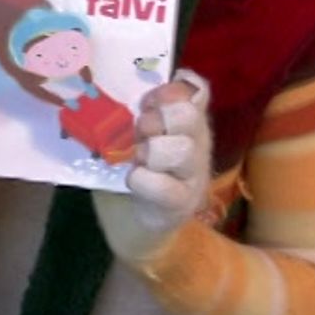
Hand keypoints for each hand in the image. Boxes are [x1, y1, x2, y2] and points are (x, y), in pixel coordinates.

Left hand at [111, 69, 212, 237]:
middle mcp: (197, 144)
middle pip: (187, 116)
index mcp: (187, 122)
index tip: (145, 102)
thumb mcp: (136, 135)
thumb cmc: (134, 169)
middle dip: (156, 119)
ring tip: (137, 159)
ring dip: (150, 151)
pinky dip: (141, 180)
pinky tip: (133, 181)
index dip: (169, 90)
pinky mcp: (182, 204)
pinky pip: (163, 186)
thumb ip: (137, 113)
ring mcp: (193, 175)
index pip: (196, 90)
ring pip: (180, 150)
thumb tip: (116, 90)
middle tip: (138, 132)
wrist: (137, 224)